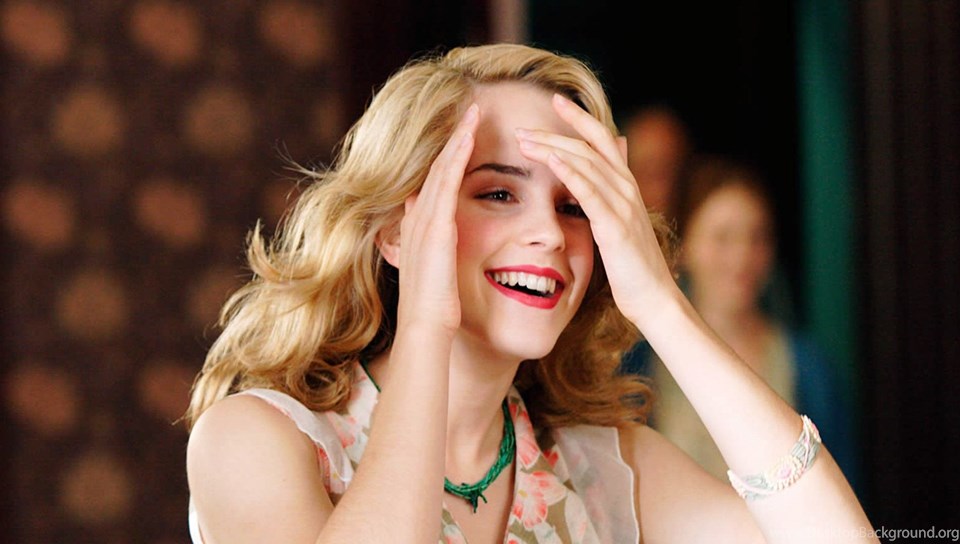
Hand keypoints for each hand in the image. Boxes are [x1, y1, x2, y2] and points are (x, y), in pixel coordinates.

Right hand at [394, 104, 478, 334]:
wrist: (426, 328)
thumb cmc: (438, 311)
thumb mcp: (440, 276)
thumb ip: (442, 255)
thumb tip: (448, 242)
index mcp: (420, 230)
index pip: (436, 185)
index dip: (449, 159)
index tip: (463, 138)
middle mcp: (417, 219)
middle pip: (436, 168)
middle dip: (452, 139)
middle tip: (469, 111)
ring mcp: (423, 221)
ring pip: (440, 168)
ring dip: (456, 138)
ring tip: (472, 111)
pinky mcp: (435, 226)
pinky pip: (446, 181)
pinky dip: (456, 155)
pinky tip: (468, 134)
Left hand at [515, 94, 676, 328]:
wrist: (654, 299)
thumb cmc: (633, 268)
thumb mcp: (621, 225)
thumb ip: (609, 197)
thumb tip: (601, 176)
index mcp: (626, 186)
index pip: (601, 139)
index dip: (579, 117)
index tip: (555, 100)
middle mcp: (626, 188)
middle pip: (586, 147)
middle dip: (552, 134)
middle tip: (521, 128)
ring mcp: (623, 205)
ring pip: (584, 164)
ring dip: (551, 149)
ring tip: (523, 141)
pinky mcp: (615, 226)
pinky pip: (589, 192)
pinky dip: (569, 173)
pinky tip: (550, 161)